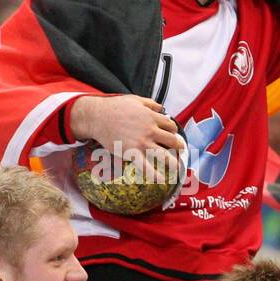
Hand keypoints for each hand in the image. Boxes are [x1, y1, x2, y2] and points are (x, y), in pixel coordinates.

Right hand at [69, 95, 185, 181]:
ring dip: (173, 163)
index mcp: (153, 117)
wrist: (99, 117)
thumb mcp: (136, 100)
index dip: (173, 131)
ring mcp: (142, 143)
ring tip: (177, 168)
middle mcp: (151, 131)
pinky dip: (155, 175)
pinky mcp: (132, 153)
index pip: (171, 126)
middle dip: (178, 146)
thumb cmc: (116, 107)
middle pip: (172, 141)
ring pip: (164, 155)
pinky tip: (161, 181)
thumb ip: (151, 104)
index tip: (172, 135)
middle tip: (180, 151)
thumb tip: (162, 108)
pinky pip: (146, 167)